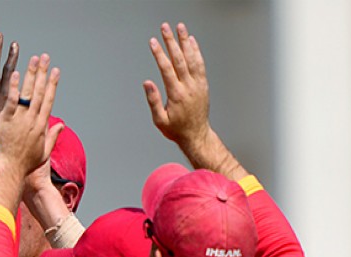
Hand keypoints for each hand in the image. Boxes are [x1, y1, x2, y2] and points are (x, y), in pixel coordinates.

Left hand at [0, 54, 58, 179]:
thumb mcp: (44, 152)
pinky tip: (16, 74)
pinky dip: (14, 87)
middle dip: (43, 73)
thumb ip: (53, 137)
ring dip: (31, 74)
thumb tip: (61, 126)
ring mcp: (20, 119)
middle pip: (40, 92)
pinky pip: (11, 101)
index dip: (53, 84)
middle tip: (46, 57)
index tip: (56, 71)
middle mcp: (32, 120)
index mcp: (41, 125)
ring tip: (34, 59)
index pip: (49, 100)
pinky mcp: (6, 120)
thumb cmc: (25, 164)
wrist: (9, 170)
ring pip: (28, 93)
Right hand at [144, 23, 219, 163]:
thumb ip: (153, 101)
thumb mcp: (160, 120)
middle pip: (179, 59)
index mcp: (176, 95)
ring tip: (180, 27)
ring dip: (185, 41)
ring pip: (191, 58)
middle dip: (171, 41)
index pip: (166, 69)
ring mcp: (198, 84)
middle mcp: (188, 87)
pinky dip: (196, 51)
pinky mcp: (203, 84)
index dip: (159, 53)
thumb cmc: (176, 130)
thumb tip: (147, 83)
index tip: (153, 41)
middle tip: (165, 27)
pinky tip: (191, 41)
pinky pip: (200, 64)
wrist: (197, 136)